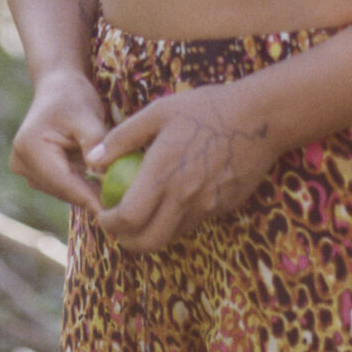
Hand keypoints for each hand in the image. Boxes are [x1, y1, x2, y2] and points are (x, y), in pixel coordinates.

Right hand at [10, 66, 109, 211]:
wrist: (58, 87)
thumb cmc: (73, 97)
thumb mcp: (87, 115)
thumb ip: (95, 141)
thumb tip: (101, 170)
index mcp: (30, 147)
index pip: (63, 182)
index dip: (88, 198)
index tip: (113, 212)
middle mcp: (22, 162)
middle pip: (62, 190)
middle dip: (90, 195)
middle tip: (122, 204)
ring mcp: (25, 169)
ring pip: (63, 191)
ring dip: (86, 190)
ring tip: (115, 190)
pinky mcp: (34, 173)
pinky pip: (62, 185)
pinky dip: (81, 183)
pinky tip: (100, 180)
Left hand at [88, 82, 280, 252]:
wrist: (260, 118)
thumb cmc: (206, 108)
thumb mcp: (158, 112)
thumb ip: (122, 137)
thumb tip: (92, 159)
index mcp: (163, 173)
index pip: (128, 218)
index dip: (109, 224)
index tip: (103, 215)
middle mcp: (184, 197)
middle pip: (148, 242)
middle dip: (126, 241)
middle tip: (118, 227)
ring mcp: (206, 206)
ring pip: (171, 236)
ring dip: (151, 233)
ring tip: (143, 214)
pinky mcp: (223, 207)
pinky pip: (192, 223)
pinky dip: (175, 222)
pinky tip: (173, 200)